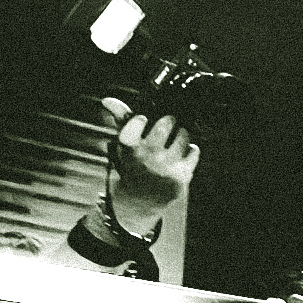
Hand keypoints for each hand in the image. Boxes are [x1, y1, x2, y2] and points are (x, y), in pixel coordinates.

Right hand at [103, 98, 199, 229]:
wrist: (137, 203)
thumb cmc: (131, 166)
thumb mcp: (122, 145)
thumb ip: (120, 119)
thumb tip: (108, 99)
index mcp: (128, 148)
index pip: (138, 119)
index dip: (141, 119)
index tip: (141, 123)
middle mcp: (147, 157)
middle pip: (167, 121)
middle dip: (168, 121)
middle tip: (164, 128)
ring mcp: (166, 167)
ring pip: (184, 135)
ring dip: (180, 135)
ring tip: (171, 144)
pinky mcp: (182, 176)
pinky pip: (194, 150)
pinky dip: (189, 151)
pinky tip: (178, 157)